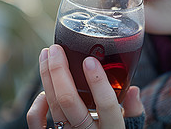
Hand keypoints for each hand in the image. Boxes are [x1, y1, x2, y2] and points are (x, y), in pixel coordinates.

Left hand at [27, 44, 143, 128]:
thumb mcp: (131, 125)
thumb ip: (133, 109)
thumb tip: (133, 89)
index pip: (107, 105)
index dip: (98, 82)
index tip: (89, 60)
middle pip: (69, 101)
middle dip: (60, 71)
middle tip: (56, 49)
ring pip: (53, 106)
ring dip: (47, 77)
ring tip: (46, 55)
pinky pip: (37, 123)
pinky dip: (37, 105)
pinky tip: (44, 90)